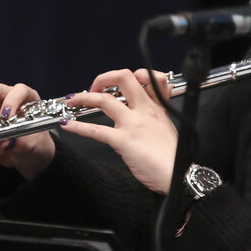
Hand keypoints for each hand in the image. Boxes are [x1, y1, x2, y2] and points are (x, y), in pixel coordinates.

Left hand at [59, 68, 177, 193]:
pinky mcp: (124, 141)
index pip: (148, 76)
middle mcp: (144, 110)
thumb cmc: (176, 157)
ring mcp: (133, 124)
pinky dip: (78, 127)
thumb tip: (152, 106)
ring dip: (84, 97)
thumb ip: (159, 113)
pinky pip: (96, 131)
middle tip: (95, 86)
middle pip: (124, 77)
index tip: (122, 84)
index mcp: (156, 107)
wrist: (181, 175)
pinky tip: (68, 125)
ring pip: (105, 100)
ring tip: (73, 100)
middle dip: (104, 77)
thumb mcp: (170, 127)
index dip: (134, 74)